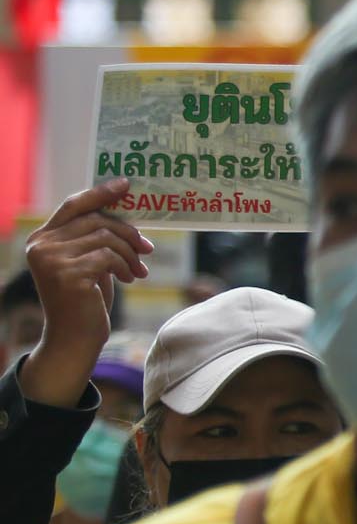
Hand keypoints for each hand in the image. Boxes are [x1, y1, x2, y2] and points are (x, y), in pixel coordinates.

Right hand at [18, 181, 151, 406]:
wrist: (75, 338)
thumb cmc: (86, 301)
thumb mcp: (89, 263)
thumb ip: (96, 238)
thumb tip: (125, 212)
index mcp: (42, 238)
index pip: (74, 205)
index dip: (100, 193)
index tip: (126, 184)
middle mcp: (40, 245)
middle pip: (97, 220)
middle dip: (128, 233)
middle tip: (148, 249)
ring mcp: (51, 259)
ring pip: (106, 237)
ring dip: (129, 254)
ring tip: (136, 271)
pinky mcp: (67, 273)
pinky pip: (108, 256)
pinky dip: (125, 266)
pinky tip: (130, 280)